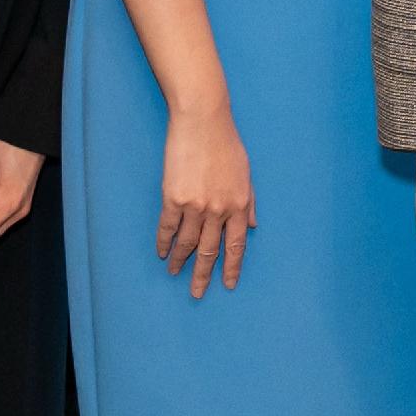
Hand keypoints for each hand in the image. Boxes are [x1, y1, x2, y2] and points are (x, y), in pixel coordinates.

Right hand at [158, 107, 254, 296]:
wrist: (203, 121)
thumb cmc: (226, 144)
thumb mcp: (246, 174)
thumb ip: (249, 202)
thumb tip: (253, 226)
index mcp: (238, 205)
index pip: (236, 245)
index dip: (231, 267)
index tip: (227, 284)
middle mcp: (218, 210)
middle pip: (209, 250)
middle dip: (203, 274)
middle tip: (197, 293)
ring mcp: (195, 206)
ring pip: (186, 243)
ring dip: (180, 262)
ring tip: (175, 273)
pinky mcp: (173, 198)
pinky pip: (167, 228)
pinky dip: (164, 243)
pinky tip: (162, 253)